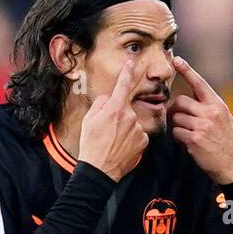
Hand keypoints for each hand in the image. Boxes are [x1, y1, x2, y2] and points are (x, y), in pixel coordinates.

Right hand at [78, 60, 148, 181]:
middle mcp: (130, 116)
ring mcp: (138, 129)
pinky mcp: (144, 141)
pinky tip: (122, 148)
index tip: (131, 63)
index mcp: (115, 108)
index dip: (127, 72)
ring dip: (125, 129)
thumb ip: (101, 104)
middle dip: (118, 117)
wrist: (99, 170)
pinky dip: (131, 139)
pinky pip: (138, 135)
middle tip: (106, 132)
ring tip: (113, 142)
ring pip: (132, 123)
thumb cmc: (91, 145)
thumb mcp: (88, 120)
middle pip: (126, 109)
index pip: (123, 85)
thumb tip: (109, 100)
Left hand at [169, 56, 232, 184]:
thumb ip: (209, 106)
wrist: (232, 164)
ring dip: (177, 125)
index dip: (187, 70)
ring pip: (176, 117)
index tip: (177, 60)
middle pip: (180, 101)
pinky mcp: (195, 139)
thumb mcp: (224, 118)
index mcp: (217, 104)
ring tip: (187, 133)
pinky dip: (178, 137)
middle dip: (176, 110)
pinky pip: (176, 132)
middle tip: (181, 119)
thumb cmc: (226, 140)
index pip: (199, 83)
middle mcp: (210, 112)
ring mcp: (202, 126)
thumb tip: (192, 97)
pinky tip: (187, 142)